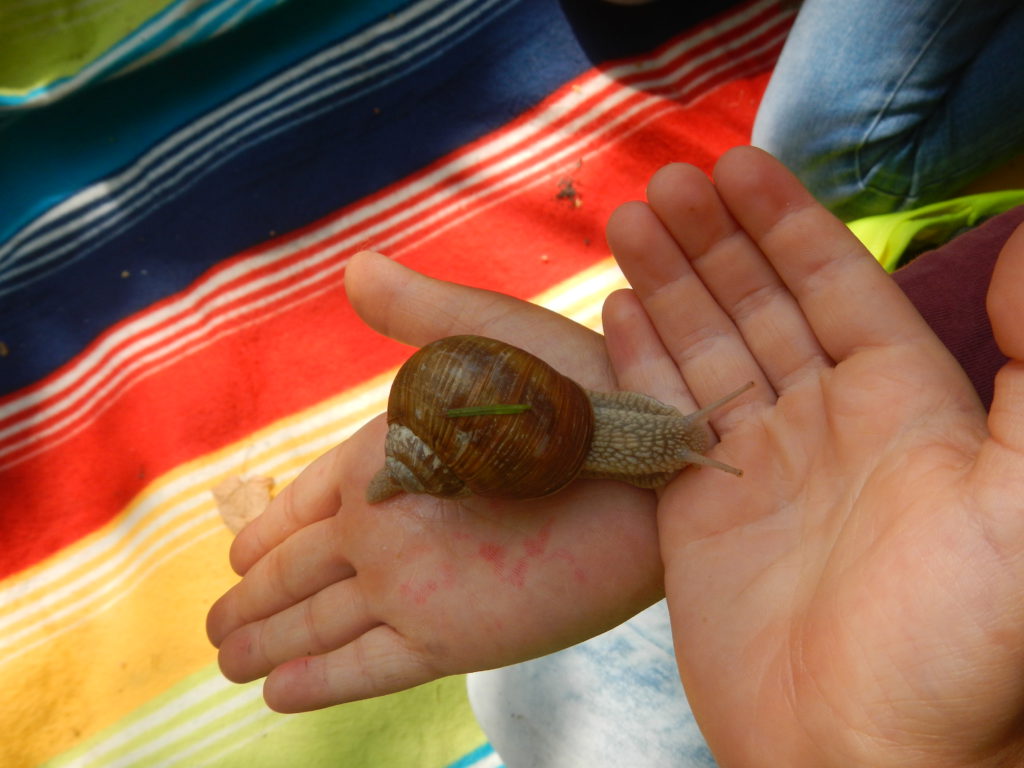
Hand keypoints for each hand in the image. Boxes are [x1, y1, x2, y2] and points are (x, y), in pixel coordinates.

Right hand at [206, 252, 662, 711]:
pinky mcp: (454, 631)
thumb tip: (352, 267)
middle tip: (214, 628)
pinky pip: (370, 664)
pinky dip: (323, 680)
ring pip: (321, 623)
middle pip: (303, 572)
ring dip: (272, 643)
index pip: (310, 503)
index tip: (233, 555)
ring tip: (229, 663)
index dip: (269, 529)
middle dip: (257, 598)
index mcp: (392, 459)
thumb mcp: (488, 334)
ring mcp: (419, 584)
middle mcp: (394, 528)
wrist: (648, 459)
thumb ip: (420, 311)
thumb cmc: (579, 384)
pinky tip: (280, 695)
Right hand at [602, 146, 1023, 766]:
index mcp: (900, 404)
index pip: (835, 284)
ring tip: (629, 222)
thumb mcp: (1021, 498)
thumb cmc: (956, 642)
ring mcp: (756, 465)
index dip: (787, 222)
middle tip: (664, 185)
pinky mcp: (698, 511)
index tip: (740, 166)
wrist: (862, 758)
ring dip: (669, 283)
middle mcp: (825, 421)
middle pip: (760, 303)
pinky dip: (639, 361)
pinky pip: (664, 416)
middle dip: (714, 240)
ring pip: (706, 348)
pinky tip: (617, 309)